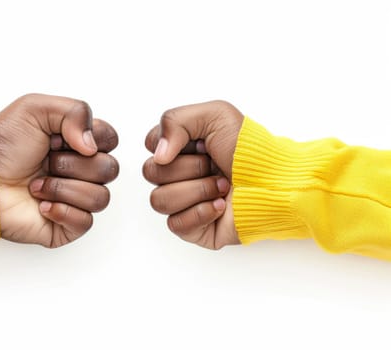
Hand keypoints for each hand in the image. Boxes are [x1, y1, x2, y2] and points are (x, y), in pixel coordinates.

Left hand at [0, 94, 118, 246]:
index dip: (91, 140)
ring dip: (64, 189)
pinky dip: (62, 212)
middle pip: (109, 169)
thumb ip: (75, 112)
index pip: (111, 140)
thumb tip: (93, 145)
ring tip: (37, 186)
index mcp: (78, 143)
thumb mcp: (34, 108)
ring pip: (101, 197)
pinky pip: (86, 222)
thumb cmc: (1, 146)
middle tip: (45, 162)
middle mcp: (80, 171)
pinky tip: (42, 205)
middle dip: (72, 165)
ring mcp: (75, 199)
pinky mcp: (66, 225)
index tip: (60, 139)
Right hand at [142, 100, 242, 249]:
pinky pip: (175, 224)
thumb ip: (174, 121)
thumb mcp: (215, 115)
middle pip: (151, 173)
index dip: (173, 145)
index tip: (201, 144)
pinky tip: (221, 206)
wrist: (278, 181)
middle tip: (215, 167)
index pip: (151, 146)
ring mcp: (184, 202)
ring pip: (159, 200)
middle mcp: (178, 175)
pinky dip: (201, 213)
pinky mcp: (193, 228)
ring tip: (223, 187)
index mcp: (180, 149)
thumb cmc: (251, 150)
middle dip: (189, 169)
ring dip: (196, 191)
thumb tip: (158, 155)